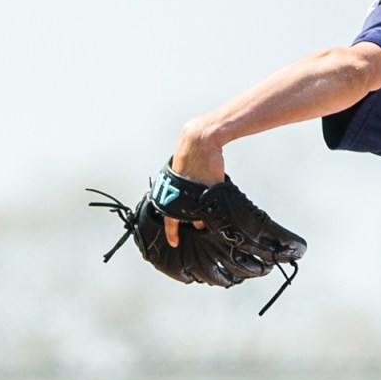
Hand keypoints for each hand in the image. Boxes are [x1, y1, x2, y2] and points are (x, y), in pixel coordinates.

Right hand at [165, 125, 224, 244]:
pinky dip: (193, 192)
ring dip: (191, 205)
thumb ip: (205, 208)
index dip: (172, 234)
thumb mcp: (209, 189)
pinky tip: (202, 191)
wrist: (202, 136)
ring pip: (182, 199)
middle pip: (177, 210)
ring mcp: (176, 177)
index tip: (175, 243)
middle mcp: (172, 187)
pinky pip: (185, 186)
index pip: (170, 221)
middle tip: (195, 226)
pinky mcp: (181, 168)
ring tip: (203, 207)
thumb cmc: (206, 161)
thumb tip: (202, 224)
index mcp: (175, 194)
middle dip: (186, 219)